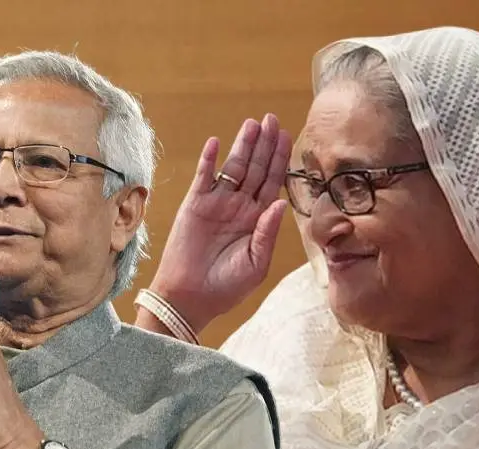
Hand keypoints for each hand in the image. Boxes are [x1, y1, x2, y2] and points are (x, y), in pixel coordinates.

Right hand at [145, 113, 292, 333]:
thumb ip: (268, 232)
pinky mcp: (194, 205)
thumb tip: (280, 201)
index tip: (287, 136)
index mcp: (258, 219)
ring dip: (241, 146)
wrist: (191, 298)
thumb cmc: (226, 287)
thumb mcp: (256, 263)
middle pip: (255, 168)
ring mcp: (216, 203)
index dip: (280, 158)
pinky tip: (216, 143)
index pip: (272, 182)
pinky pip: (203, 177)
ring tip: (251, 124)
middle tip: (272, 119)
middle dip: (264, 144)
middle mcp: (239, 207)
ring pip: (233, 168)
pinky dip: (208, 160)